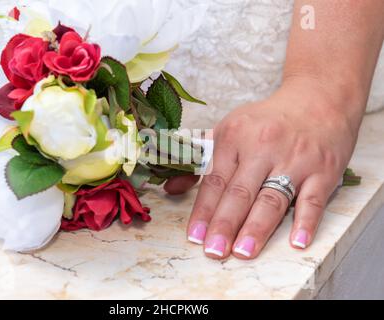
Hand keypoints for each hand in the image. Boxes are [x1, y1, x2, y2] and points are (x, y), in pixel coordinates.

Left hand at [166, 78, 359, 259]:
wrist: (318, 99)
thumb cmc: (268, 121)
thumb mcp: (229, 129)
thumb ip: (200, 158)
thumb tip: (171, 187)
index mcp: (234, 137)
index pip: (214, 181)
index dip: (203, 211)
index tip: (194, 237)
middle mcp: (263, 147)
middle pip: (240, 192)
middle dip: (225, 224)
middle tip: (214, 251)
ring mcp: (294, 159)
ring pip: (272, 198)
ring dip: (257, 228)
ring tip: (243, 252)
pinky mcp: (323, 170)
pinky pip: (313, 199)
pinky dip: (306, 221)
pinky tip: (297, 242)